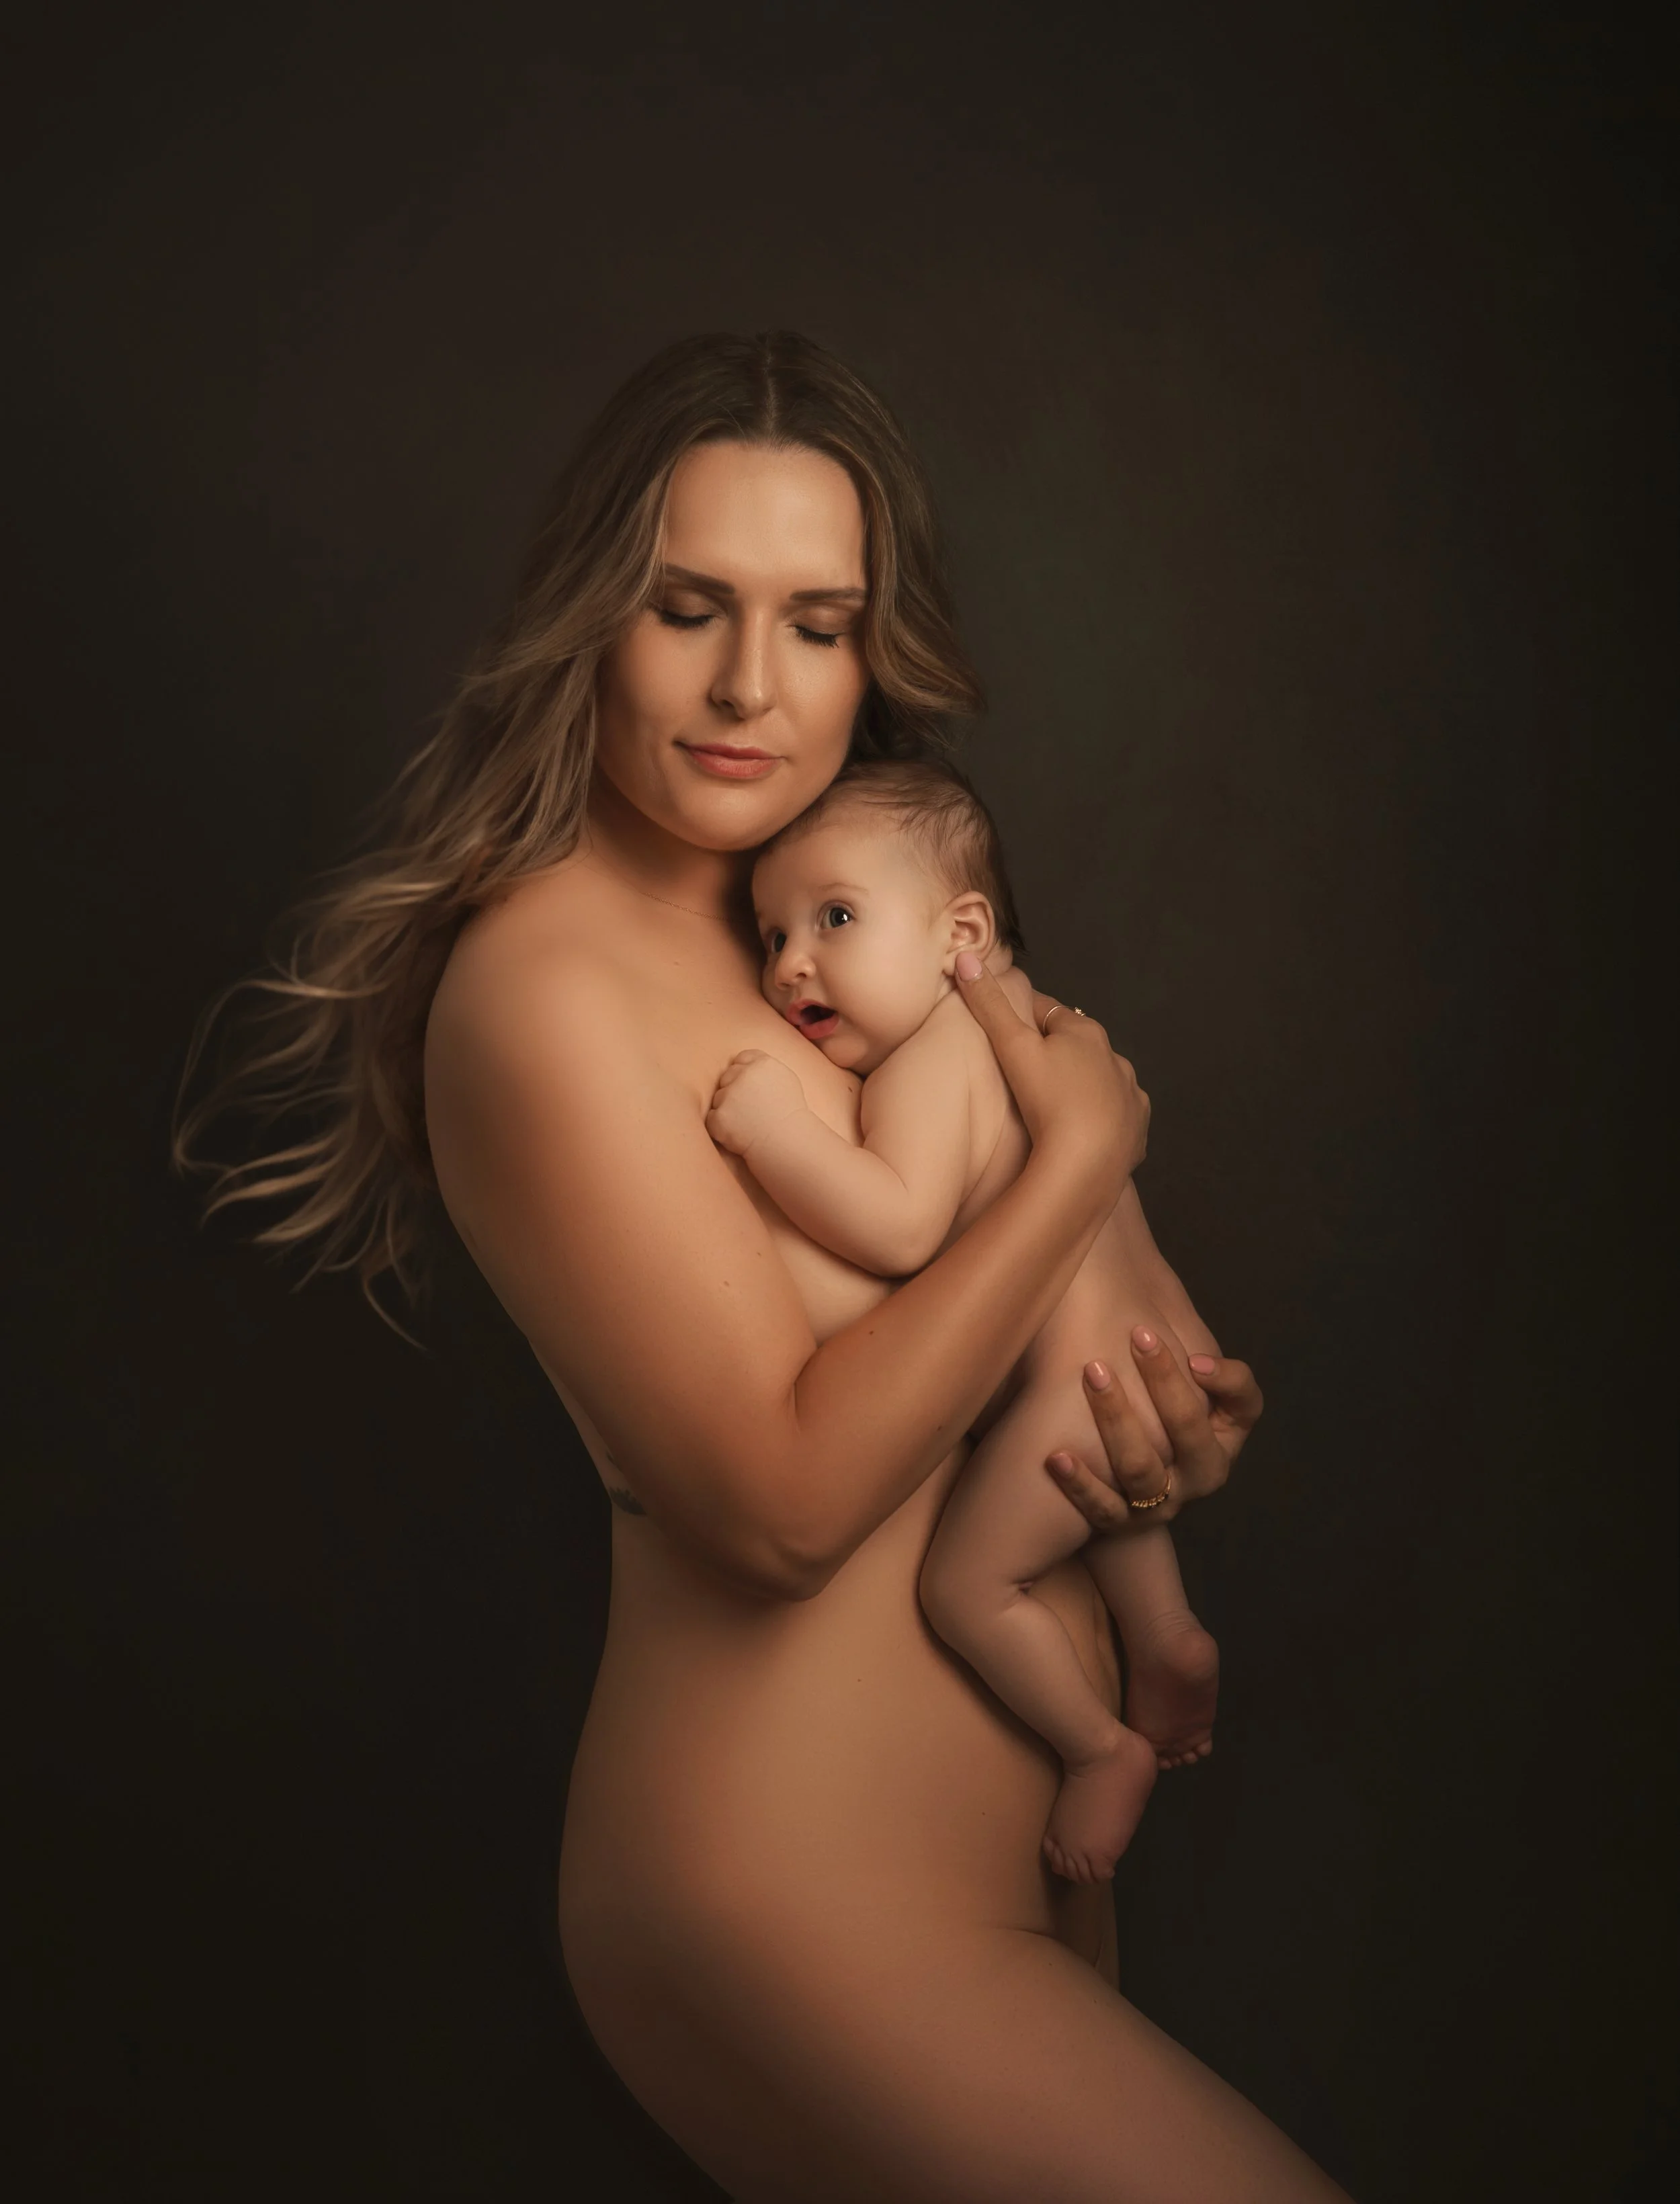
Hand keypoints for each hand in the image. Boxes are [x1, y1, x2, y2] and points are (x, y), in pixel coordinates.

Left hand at [706, 1050, 808, 1157]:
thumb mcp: (786, 1081)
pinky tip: (738, 1134)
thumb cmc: (789, 1116)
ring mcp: (730, 1095)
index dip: (743, 1073)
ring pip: (718, 1098)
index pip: (741, 1058)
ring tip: (746, 1124)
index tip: (749, 1088)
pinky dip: (720, 1128)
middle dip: (733, 1091)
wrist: (787, 1143)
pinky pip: (712, 1119)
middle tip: (749, 1110)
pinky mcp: (720, 1116)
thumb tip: (748, 1063)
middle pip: (727, 1077)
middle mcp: (744, 1075)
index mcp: (762, 1064)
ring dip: (727, 1110)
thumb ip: (766, 1068)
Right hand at [952, 953, 1147, 1187]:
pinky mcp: (1137, 1131)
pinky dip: (1102, 1119)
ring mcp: (1130, 1096)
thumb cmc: (1048, 1100)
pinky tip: (1084, 1133)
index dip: (1023, 1017)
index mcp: (1085, 1033)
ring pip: (1101, 1081)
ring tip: (1054, 1104)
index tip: (1006, 1026)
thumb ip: (988, 1004)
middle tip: (1025, 1069)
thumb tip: (965, 957)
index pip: (1047, 1013)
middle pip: (1077, 1046)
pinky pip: (1118, 1118)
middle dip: (1056, 1051)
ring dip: (1081, 1085)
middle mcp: (1115, 1059)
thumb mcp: (1011, 1047)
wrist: (1087, 1165)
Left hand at [1046, 1327, 1262, 1531]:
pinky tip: (1057, 1456)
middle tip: (1138, 1336)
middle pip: (1189, 1431)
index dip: (1225, 1380)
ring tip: (1093, 1374)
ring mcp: (1163, 1503)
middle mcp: (1202, 1473)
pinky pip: (1103, 1508)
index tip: (1195, 1354)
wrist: (1127, 1485)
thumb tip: (1181, 1336)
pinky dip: (1080, 1483)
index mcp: (1227, 1435)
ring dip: (1117, 1419)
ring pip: (1141, 1468)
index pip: (1244, 1403)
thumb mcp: (1189, 1383)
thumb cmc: (1160, 1414)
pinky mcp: (1124, 1523)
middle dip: (1164, 1381)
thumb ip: (1193, 1354)